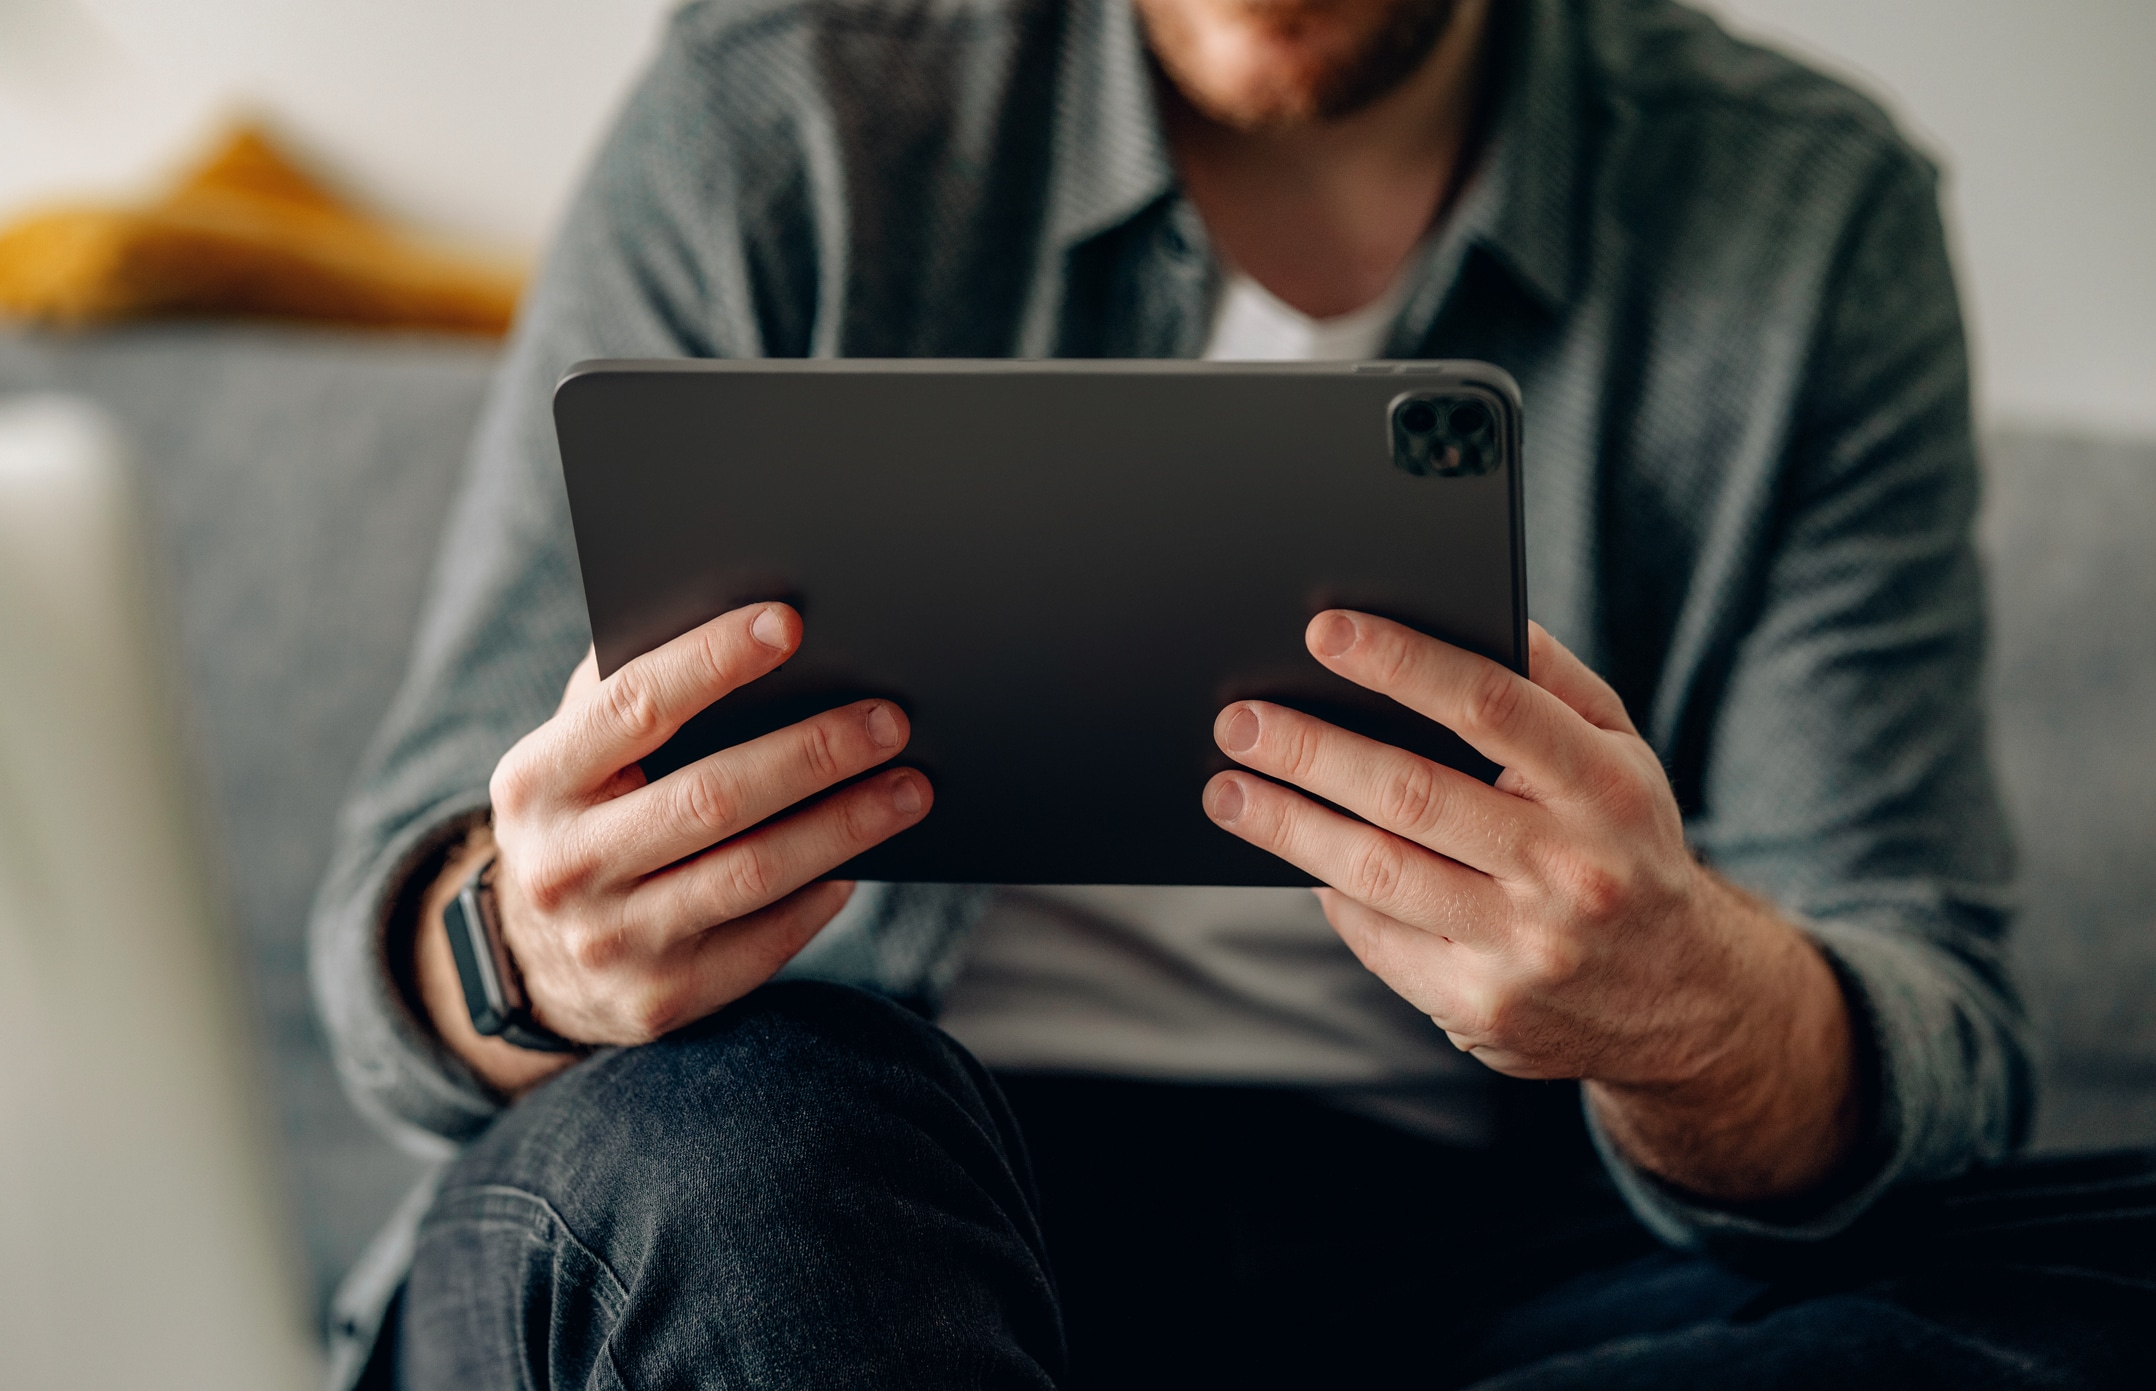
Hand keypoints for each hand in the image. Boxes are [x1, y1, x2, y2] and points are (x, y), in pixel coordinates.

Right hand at [411, 602, 929, 1094]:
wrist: (534, 961)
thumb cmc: (587, 813)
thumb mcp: (574, 751)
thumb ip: (630, 687)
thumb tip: (751, 624)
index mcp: (537, 780)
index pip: (633, 706)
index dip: (711, 660)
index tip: (790, 623)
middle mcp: (564, 866)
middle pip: (711, 798)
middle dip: (812, 753)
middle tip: (891, 719)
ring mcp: (611, 942)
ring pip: (751, 874)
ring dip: (844, 827)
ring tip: (911, 788)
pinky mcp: (661, 1000)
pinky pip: (764, 942)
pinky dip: (820, 896)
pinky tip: (861, 861)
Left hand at [1203, 612, 1859, 1201]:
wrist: (1690, 1003)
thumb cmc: (1625, 842)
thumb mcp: (1621, 753)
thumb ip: (1549, 679)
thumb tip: (1463, 610)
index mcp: (1604, 786)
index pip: (1491, 705)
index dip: (1401, 662)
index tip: (1323, 630)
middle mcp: (1570, 869)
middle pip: (1412, 794)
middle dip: (1310, 750)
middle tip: (1238, 720)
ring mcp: (1525, 947)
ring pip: (1378, 873)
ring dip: (1287, 827)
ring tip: (1226, 791)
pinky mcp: (1483, 1008)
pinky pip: (1381, 938)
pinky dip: (1333, 894)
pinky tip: (1297, 859)